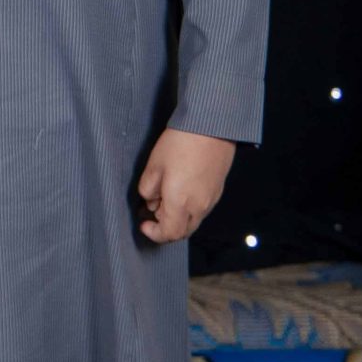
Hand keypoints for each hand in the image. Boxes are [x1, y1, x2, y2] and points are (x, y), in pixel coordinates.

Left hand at [136, 129, 235, 243]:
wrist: (211, 128)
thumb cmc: (181, 144)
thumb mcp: (154, 165)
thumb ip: (148, 189)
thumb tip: (150, 200)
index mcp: (181, 204)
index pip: (169, 234)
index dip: (154, 233)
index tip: (144, 224)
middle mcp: (199, 207)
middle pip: (183, 232)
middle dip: (166, 228)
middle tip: (152, 212)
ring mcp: (211, 199)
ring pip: (193, 221)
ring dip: (177, 218)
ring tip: (165, 198)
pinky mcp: (217, 190)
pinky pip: (202, 209)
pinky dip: (189, 208)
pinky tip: (180, 190)